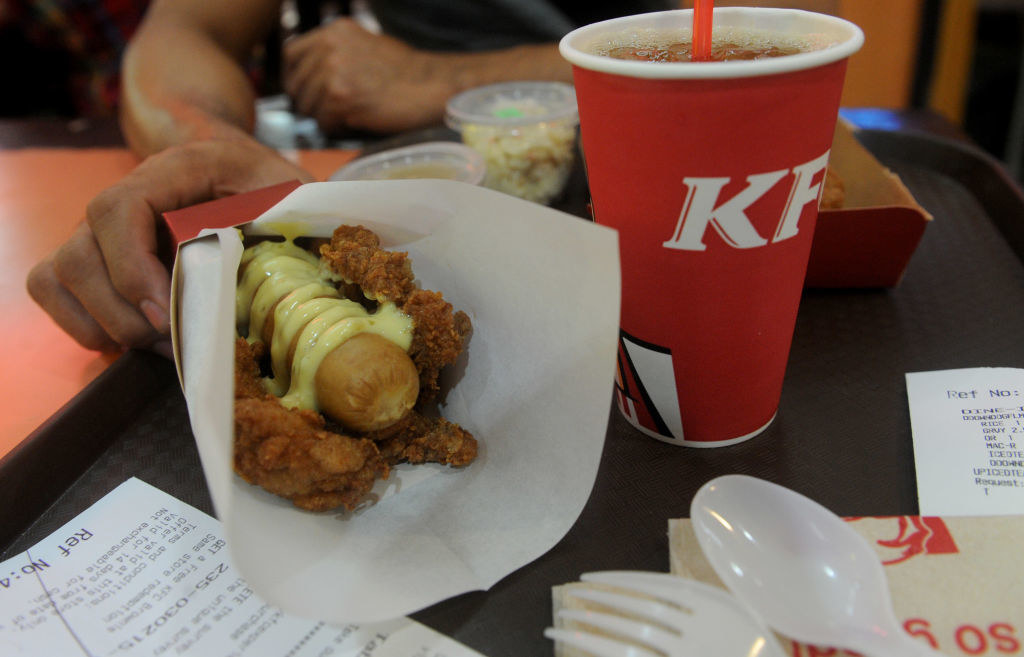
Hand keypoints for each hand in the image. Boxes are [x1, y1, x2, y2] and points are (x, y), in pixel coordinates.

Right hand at [27, 137, 314, 355]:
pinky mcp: (97, 256)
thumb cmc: (268, 183)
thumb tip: (303, 267)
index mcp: (173, 170)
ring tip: (158, 346)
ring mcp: (102, 228)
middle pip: (80, 255)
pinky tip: (129, 341)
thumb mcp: (291, 190)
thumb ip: (290, 219)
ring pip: (59, 275)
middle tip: (175, 343)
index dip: (132, 267)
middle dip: (123, 314)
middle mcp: (125, 196)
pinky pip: (54, 289)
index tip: (164, 312)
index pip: (119, 209)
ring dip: (103, 324)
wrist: (241, 168)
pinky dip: (83, 324)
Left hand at [283, 18, 452, 133]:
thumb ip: (337, 53)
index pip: (292, 54)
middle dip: (310, 103)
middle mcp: (330, 46)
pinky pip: (324, 123)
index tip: (303, 93)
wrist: (432, 88)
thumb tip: (311, 74)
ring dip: (325, 118)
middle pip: (296, 84)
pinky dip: (338, 129)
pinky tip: (358, 121)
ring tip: (352, 115)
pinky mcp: (340, 96)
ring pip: (308, 107)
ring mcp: (333, 70)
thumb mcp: (367, 46)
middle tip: (330, 113)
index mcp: (335, 31)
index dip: (294, 78)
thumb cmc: (408, 73)